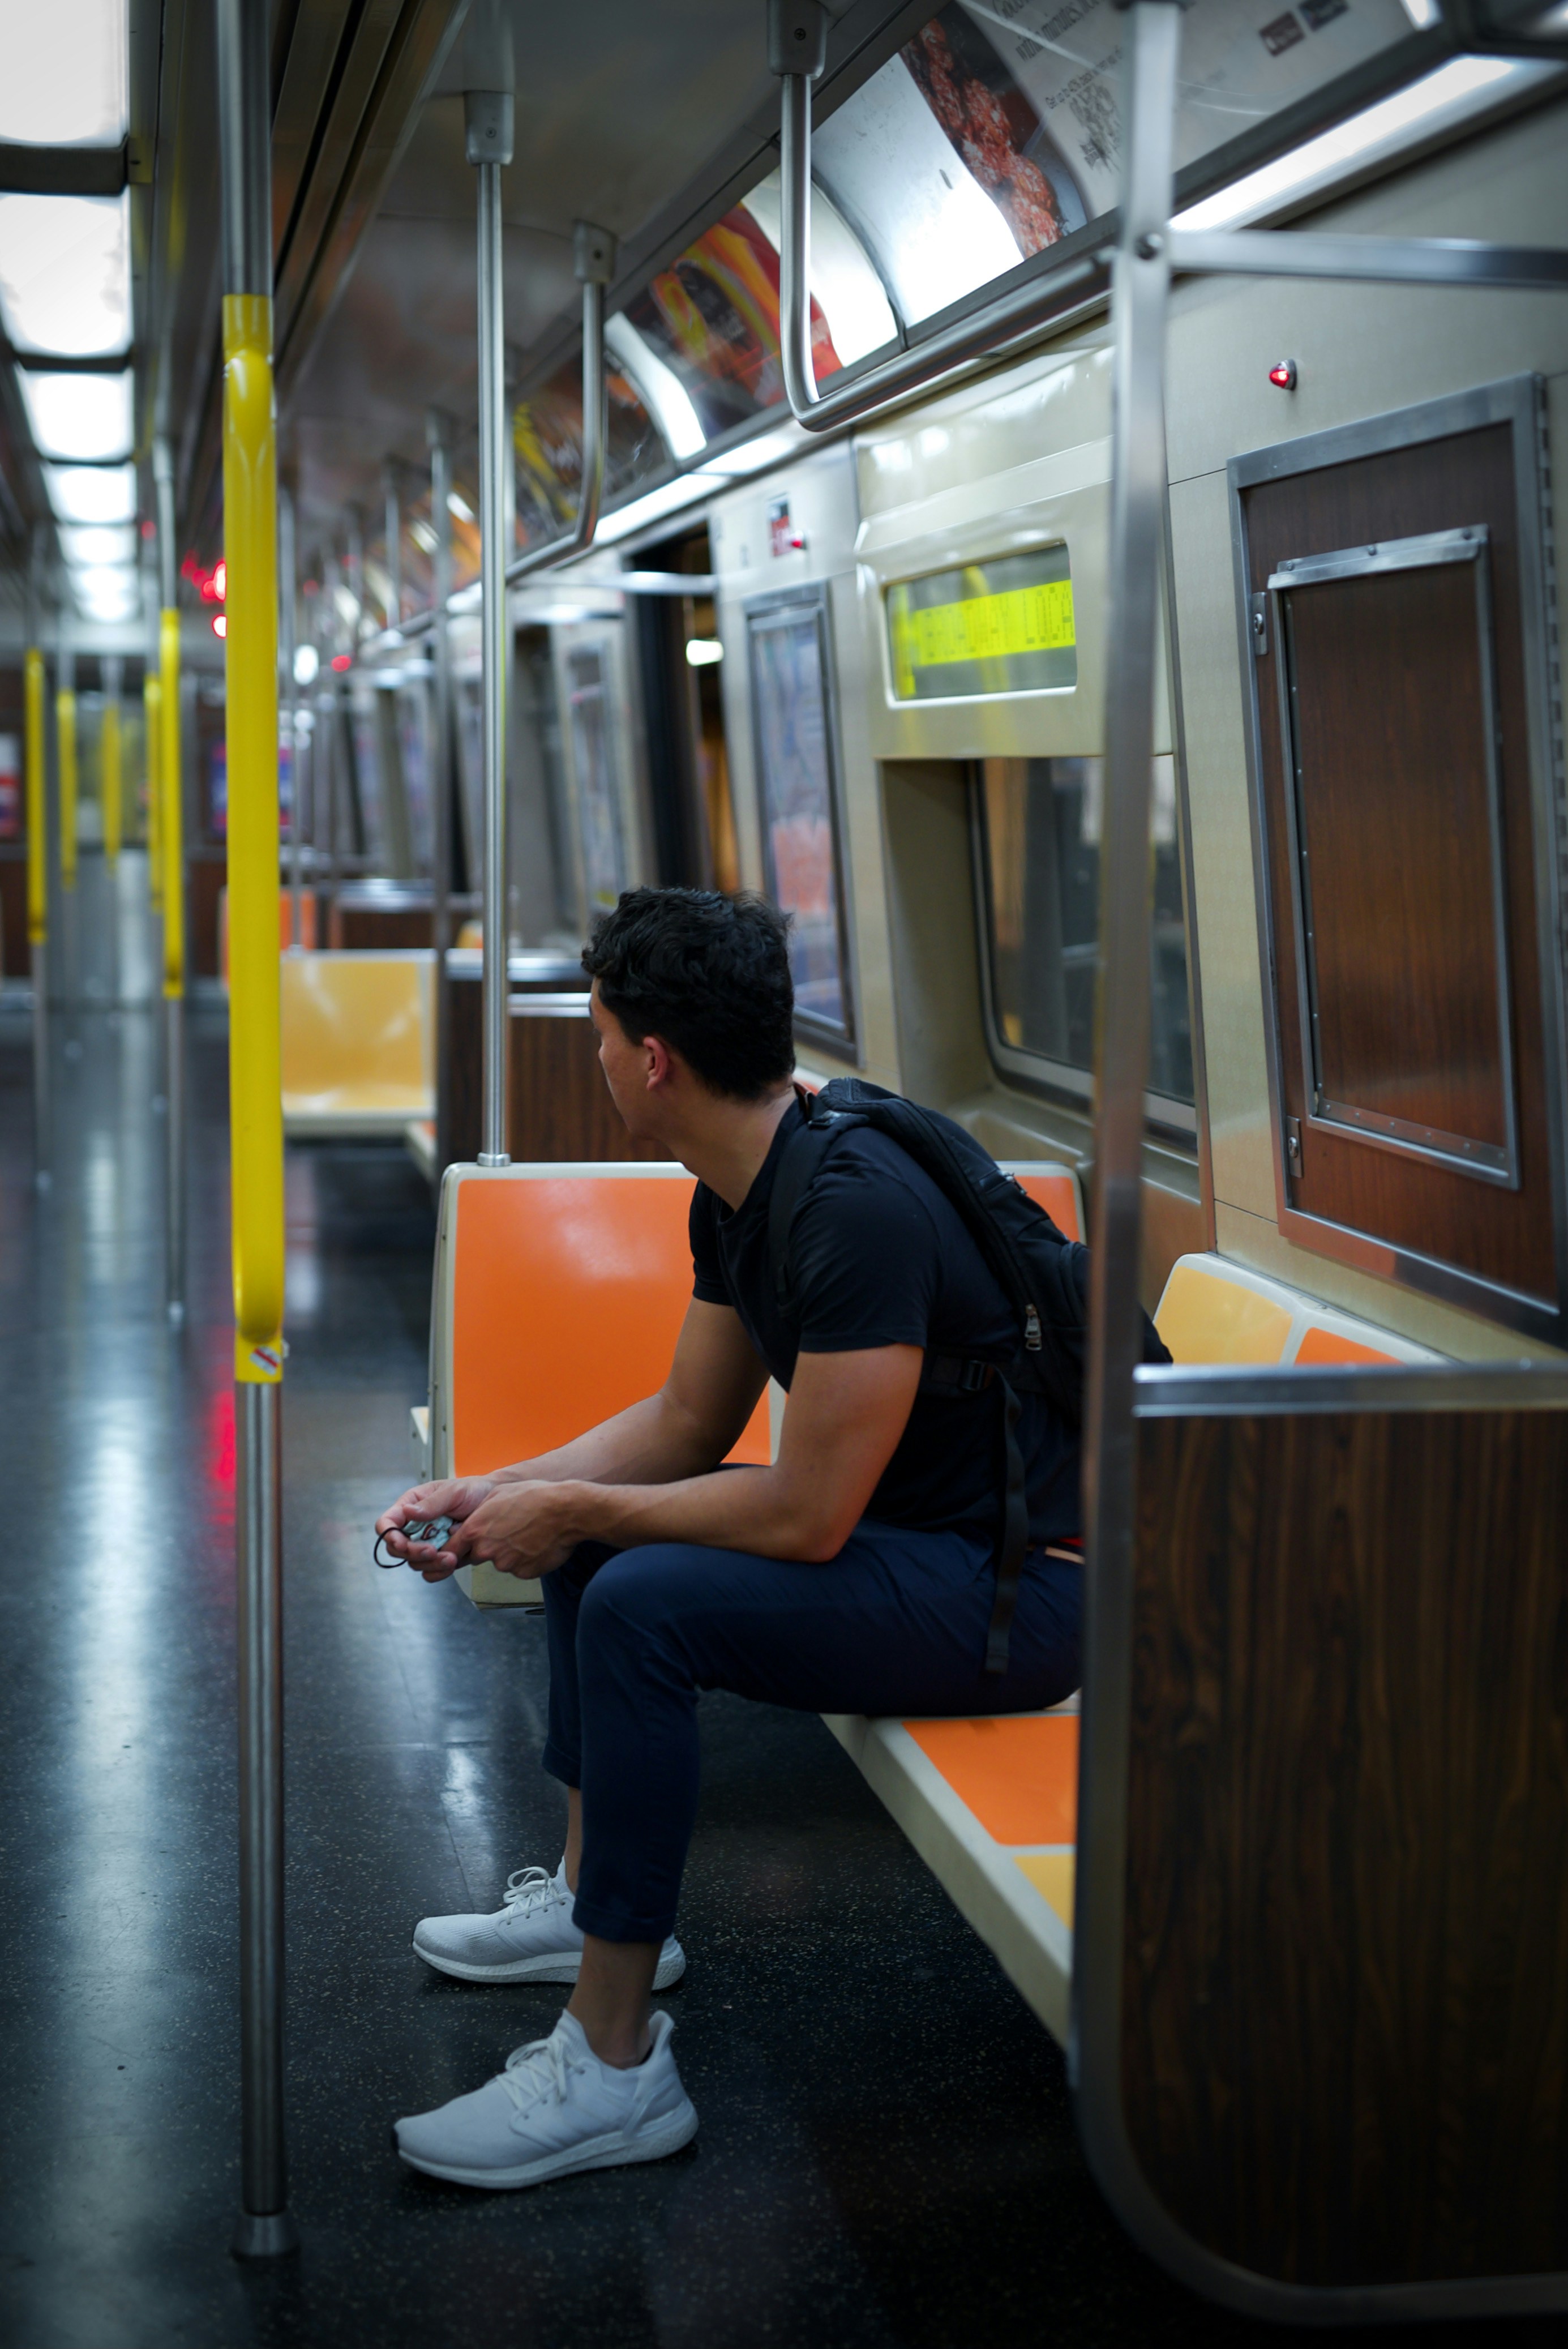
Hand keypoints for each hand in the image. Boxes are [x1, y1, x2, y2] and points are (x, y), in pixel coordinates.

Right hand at [374, 1478, 494, 1580]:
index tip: (402, 1544)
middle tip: (432, 1551)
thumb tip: (407, 1512)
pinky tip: (453, 1562)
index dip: (388, 1535)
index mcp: (411, 1506)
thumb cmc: (472, 1491)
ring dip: (430, 1563)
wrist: (495, 1504)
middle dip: (412, 1553)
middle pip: (397, 1548)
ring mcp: (426, 1543)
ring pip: (414, 1563)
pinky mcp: (440, 1556)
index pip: (386, 1522)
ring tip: (451, 1557)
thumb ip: (431, 1503)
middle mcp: (415, 1526)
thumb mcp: (453, 1492)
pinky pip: (430, 1572)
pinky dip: (439, 1572)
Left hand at [444, 1480, 583, 1582]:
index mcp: (476, 1530)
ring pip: (501, 1562)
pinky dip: (525, 1559)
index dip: (455, 1548)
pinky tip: (536, 1543)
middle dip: (489, 1546)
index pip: (451, 1549)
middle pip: (478, 1555)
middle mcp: (487, 1550)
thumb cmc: (535, 1497)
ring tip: (527, 1533)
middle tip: (508, 1530)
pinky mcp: (523, 1573)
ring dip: (510, 1552)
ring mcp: (505, 1564)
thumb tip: (468, 1525)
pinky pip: (519, 1568)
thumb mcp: (497, 1494)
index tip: (458, 1548)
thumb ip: (477, 1513)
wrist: (566, 1510)